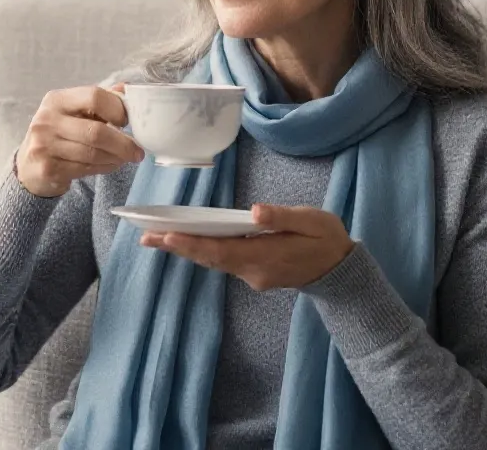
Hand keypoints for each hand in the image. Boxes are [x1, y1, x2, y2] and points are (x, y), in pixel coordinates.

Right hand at [16, 83, 143, 197]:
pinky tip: (110, 165)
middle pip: (96, 131)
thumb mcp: (73, 112)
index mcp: (56, 100)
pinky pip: (85, 169)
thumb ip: (99, 101)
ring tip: (125, 158)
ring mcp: (44, 145)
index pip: (94, 96)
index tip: (127, 121)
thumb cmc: (59, 134)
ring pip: (93, 154)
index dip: (117, 109)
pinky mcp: (47, 169)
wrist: (29, 166)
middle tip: (138, 151)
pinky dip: (104, 168)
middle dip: (123, 144)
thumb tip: (127, 89)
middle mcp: (46, 120)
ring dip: (116, 158)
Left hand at [140, 204, 354, 290]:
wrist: (341, 270)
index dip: (192, 244)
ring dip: (186, 250)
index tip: (167, 236)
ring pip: (213, 262)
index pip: (220, 251)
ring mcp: (253, 275)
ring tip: (156, 238)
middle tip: (145, 237)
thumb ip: (281, 217)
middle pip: (209, 259)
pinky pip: (222, 261)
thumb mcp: (311, 221)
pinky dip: (202, 251)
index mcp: (265, 256)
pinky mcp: (254, 272)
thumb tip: (253, 211)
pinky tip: (187, 241)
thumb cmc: (327, 238)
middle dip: (177, 247)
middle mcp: (253, 271)